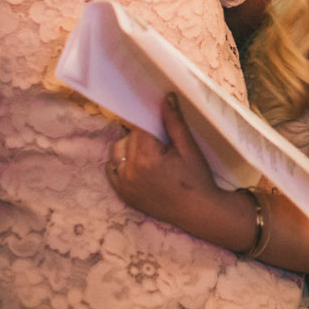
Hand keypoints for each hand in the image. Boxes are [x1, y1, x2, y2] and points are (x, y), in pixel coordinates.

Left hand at [107, 95, 223, 226]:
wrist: (197, 211)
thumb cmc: (196, 178)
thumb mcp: (188, 147)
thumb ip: (174, 121)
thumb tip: (166, 96)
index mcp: (146, 158)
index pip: (138, 127)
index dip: (148, 122)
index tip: (156, 122)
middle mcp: (129, 172)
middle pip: (127, 138)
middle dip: (141, 136)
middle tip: (160, 144)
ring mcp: (123, 185)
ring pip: (117, 151)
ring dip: (129, 147)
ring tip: (150, 154)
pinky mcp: (122, 194)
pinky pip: (112, 169)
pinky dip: (121, 163)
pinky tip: (138, 165)